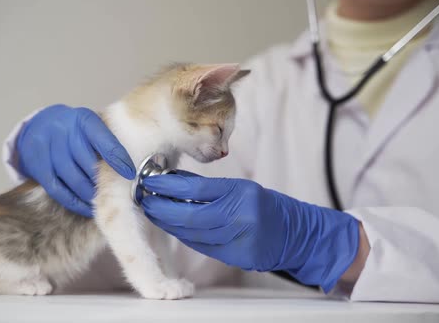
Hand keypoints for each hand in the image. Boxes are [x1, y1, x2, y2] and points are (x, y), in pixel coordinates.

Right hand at [17, 104, 134, 216]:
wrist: (39, 124)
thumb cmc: (75, 129)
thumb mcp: (91, 125)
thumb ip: (107, 140)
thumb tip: (129, 167)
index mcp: (83, 119)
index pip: (103, 140)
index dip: (117, 158)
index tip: (130, 174)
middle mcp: (63, 131)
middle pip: (87, 162)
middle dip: (103, 180)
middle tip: (116, 193)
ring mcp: (47, 149)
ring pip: (73, 178)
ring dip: (90, 193)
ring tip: (101, 200)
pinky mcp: (37, 167)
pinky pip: (58, 190)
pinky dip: (74, 202)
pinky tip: (86, 207)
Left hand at [141, 173, 359, 291]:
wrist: (295, 234)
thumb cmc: (266, 207)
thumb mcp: (241, 188)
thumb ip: (209, 188)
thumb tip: (173, 181)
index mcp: (240, 193)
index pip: (195, 189)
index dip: (168, 186)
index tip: (149, 180)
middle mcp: (239, 217)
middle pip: (189, 216)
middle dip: (161, 208)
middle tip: (144, 199)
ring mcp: (237, 240)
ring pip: (192, 233)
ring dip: (168, 223)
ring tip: (153, 212)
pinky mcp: (235, 257)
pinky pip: (201, 246)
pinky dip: (184, 236)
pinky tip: (172, 227)